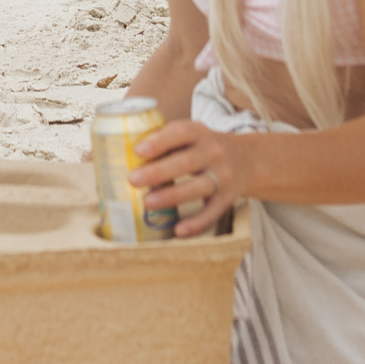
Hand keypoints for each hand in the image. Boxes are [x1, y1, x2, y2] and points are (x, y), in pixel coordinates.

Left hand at [129, 116, 253, 236]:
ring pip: (199, 187)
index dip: (159, 141)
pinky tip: (178, 231)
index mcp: (199, 132)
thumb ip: (162, 142)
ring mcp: (223, 176)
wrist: (247, 159)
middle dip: (159, 172)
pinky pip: (213, 212)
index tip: (138, 150)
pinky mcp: (228, 198)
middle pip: (186, 162)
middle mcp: (213, 152)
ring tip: (148, 203)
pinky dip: (196, 223)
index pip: (180, 132)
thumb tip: (117, 158)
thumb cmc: (202, 148)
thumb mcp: (189, 136)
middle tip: (133, 180)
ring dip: (173, 196)